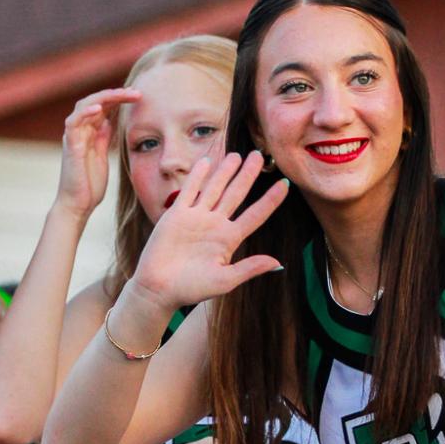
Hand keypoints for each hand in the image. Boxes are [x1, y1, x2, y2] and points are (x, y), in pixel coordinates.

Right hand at [56, 88, 141, 220]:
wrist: (78, 205)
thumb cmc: (90, 185)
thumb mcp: (102, 157)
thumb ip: (104, 139)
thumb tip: (110, 122)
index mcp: (90, 132)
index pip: (104, 107)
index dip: (120, 98)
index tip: (139, 96)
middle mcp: (80, 130)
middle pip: (96, 101)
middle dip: (116, 94)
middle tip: (137, 93)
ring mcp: (74, 136)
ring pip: (84, 105)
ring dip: (104, 97)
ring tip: (123, 94)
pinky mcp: (70, 146)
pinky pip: (73, 123)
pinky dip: (85, 113)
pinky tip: (99, 108)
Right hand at [129, 153, 287, 312]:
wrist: (159, 288)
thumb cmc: (191, 288)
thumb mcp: (225, 281)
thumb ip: (249, 269)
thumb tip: (277, 263)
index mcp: (229, 239)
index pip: (255, 215)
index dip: (270, 200)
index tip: (285, 184)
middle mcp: (215, 224)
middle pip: (236, 194)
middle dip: (248, 174)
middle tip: (258, 155)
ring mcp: (196, 217)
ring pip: (215, 187)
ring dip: (225, 171)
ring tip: (237, 154)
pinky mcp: (177, 214)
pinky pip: (190, 190)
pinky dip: (198, 176)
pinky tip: (207, 161)